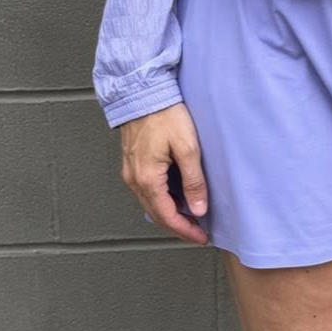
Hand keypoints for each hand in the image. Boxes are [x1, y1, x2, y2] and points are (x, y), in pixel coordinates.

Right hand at [120, 102, 209, 244]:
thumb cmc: (164, 114)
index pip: (167, 216)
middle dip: (178, 227)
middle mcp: (134, 179)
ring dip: (169, 214)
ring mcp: (130, 171)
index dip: (185, 231)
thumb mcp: (187, 148)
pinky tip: (175, 198)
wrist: (142, 92)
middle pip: (156, 214)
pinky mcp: (132, 163)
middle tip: (197, 233)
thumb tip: (198, 208)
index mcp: (148, 179)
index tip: (200, 238)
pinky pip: (146, 191)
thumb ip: (194, 181)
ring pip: (150, 204)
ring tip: (190, 218)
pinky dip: (161, 200)